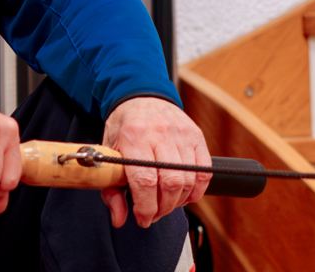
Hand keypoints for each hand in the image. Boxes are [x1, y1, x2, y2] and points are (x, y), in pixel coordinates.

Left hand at [101, 97, 210, 228]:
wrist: (141, 96)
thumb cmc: (124, 127)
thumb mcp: (110, 153)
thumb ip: (111, 188)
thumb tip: (119, 218)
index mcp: (133, 137)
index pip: (145, 181)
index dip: (146, 206)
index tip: (143, 218)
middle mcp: (159, 134)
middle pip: (169, 183)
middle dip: (163, 207)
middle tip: (154, 213)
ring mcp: (181, 134)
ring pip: (188, 180)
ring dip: (178, 201)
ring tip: (167, 203)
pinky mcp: (196, 136)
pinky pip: (203, 171)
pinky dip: (197, 189)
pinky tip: (185, 194)